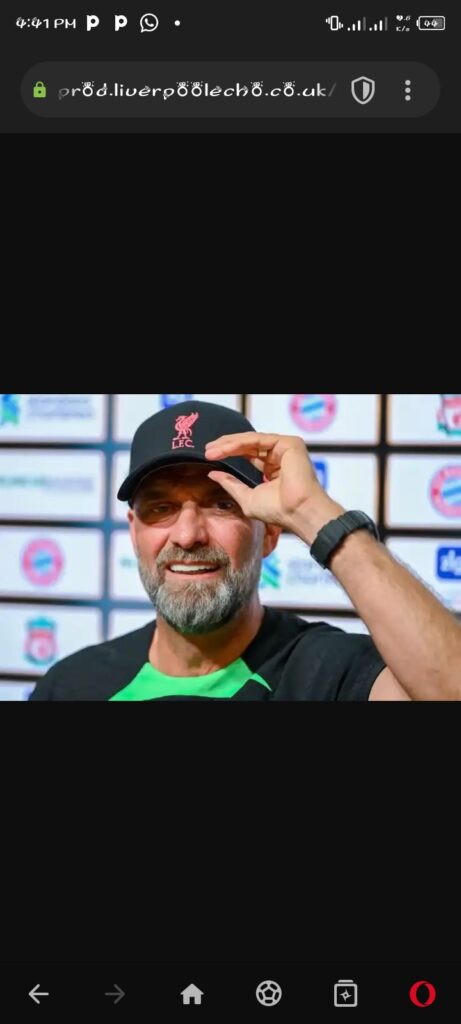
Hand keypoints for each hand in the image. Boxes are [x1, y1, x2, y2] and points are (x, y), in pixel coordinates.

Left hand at [205, 432, 343, 540]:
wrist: (297, 512)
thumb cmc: (278, 510)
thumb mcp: (247, 497)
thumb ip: (231, 484)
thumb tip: (213, 474)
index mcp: (273, 469)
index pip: (248, 455)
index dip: (229, 454)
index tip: (209, 457)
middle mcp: (280, 456)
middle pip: (248, 445)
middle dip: (225, 446)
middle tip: (207, 450)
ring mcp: (285, 449)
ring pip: (252, 440)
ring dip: (229, 444)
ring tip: (211, 451)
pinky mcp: (289, 444)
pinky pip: (258, 440)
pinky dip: (239, 444)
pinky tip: (224, 450)